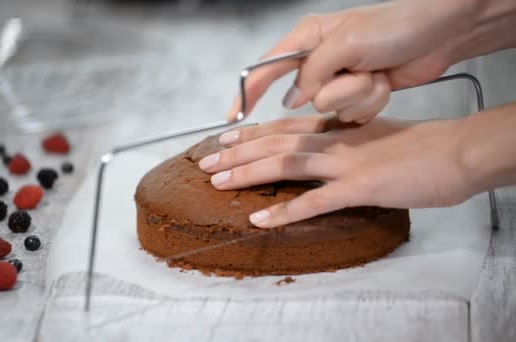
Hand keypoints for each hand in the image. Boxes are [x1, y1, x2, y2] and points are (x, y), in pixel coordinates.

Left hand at [199, 115, 475, 227]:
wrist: (457, 152)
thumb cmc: (424, 146)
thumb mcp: (378, 135)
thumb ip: (348, 142)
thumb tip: (330, 150)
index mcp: (339, 128)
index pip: (286, 126)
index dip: (252, 132)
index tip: (225, 137)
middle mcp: (335, 141)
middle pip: (275, 143)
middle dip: (237, 153)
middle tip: (207, 162)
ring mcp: (345, 163)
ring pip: (285, 164)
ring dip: (248, 174)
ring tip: (218, 183)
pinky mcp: (359, 187)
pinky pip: (313, 201)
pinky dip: (283, 210)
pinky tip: (259, 218)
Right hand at [228, 0, 475, 122]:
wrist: (441, 35)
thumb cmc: (396, 27)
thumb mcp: (345, 43)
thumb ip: (311, 73)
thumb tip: (293, 100)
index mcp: (307, 39)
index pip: (264, 70)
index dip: (246, 94)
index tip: (232, 119)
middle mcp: (319, 61)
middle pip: (305, 96)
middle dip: (336, 90)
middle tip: (361, 72)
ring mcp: (340, 81)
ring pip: (331, 110)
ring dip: (359, 95)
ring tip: (377, 72)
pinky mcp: (358, 96)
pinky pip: (351, 115)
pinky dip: (371, 102)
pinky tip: (385, 82)